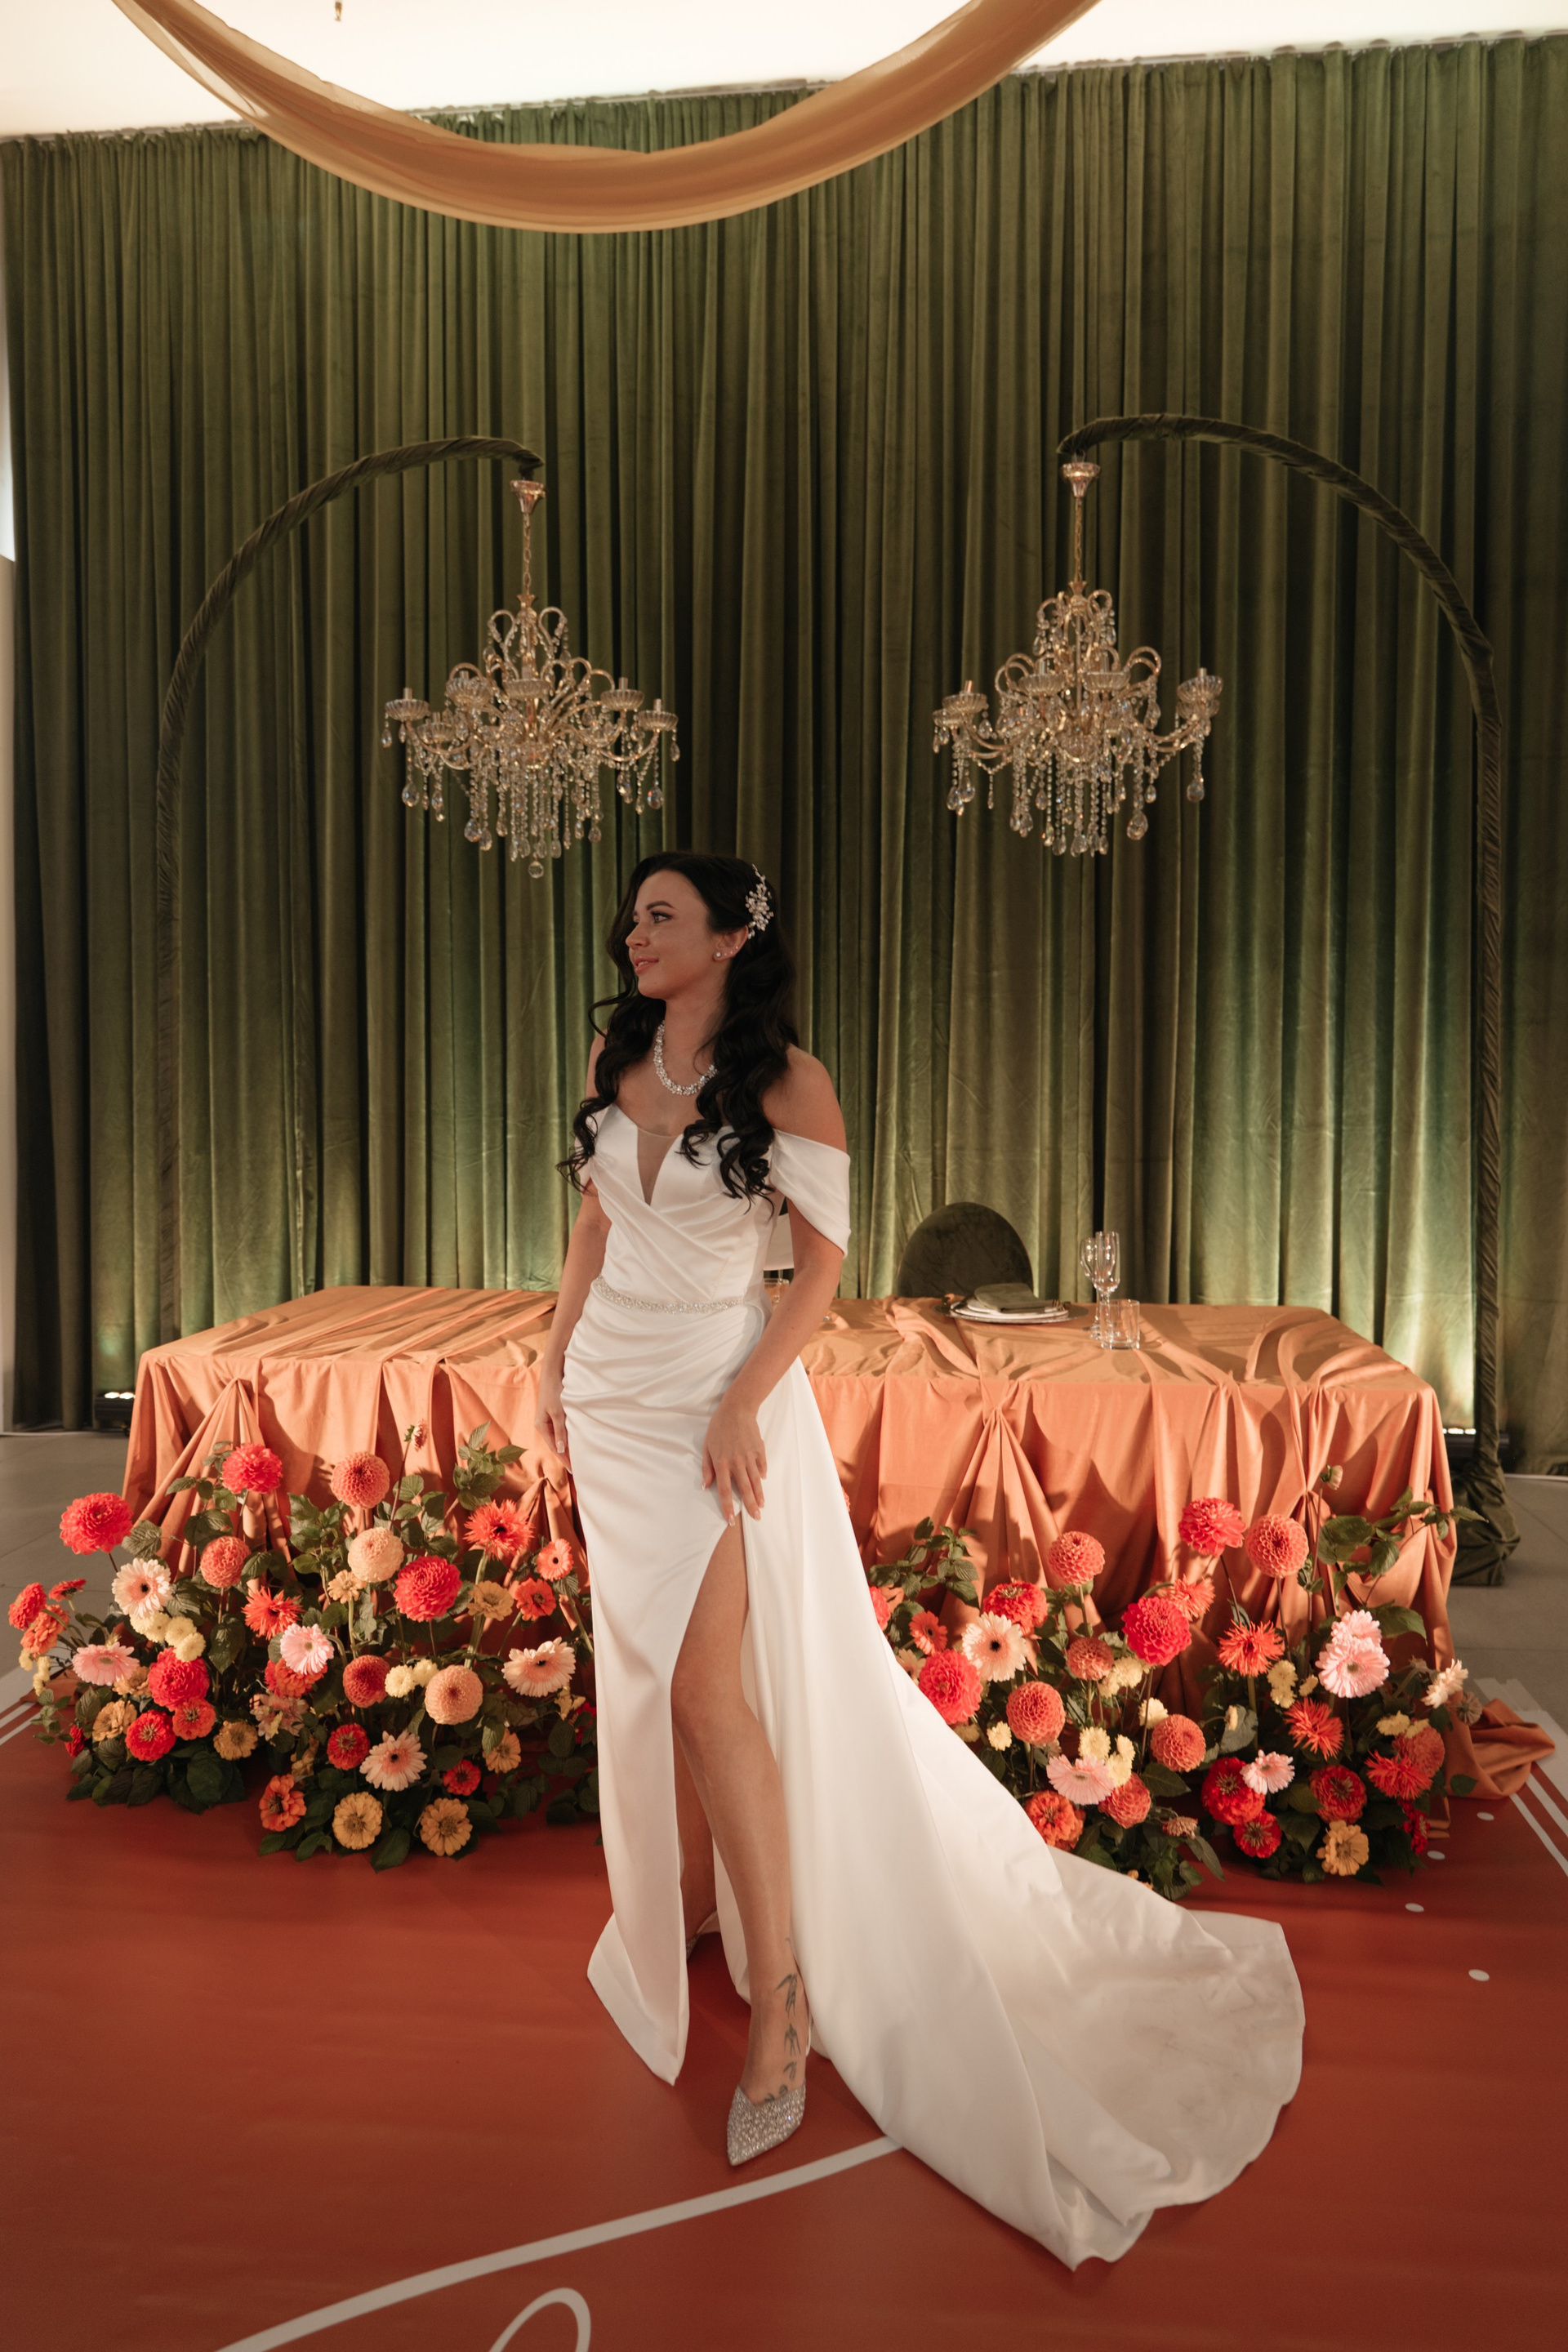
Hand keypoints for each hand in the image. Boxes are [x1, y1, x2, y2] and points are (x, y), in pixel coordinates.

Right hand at [535, 1357, 568, 1464]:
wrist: (553, 1373)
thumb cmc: (554, 1391)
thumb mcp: (558, 1412)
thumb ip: (560, 1430)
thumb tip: (560, 1449)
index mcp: (541, 1426)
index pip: (554, 1448)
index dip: (564, 1459)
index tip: (574, 1469)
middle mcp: (544, 1424)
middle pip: (556, 1444)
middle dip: (566, 1456)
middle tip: (577, 1468)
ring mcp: (549, 1419)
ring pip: (559, 1437)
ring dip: (567, 1447)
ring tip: (577, 1458)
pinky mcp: (555, 1414)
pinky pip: (562, 1430)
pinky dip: (568, 1437)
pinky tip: (575, 1441)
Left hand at [702, 1394, 766, 1521]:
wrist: (737, 1408)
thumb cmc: (719, 1427)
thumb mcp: (707, 1446)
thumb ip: (707, 1468)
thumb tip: (705, 1486)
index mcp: (722, 1462)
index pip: (725, 1490)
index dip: (728, 1507)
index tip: (730, 1520)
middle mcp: (737, 1462)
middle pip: (745, 1489)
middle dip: (750, 1506)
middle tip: (756, 1518)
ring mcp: (750, 1456)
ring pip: (756, 1480)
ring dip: (759, 1495)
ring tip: (762, 1506)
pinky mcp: (759, 1449)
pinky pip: (762, 1465)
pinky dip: (762, 1474)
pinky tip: (763, 1481)